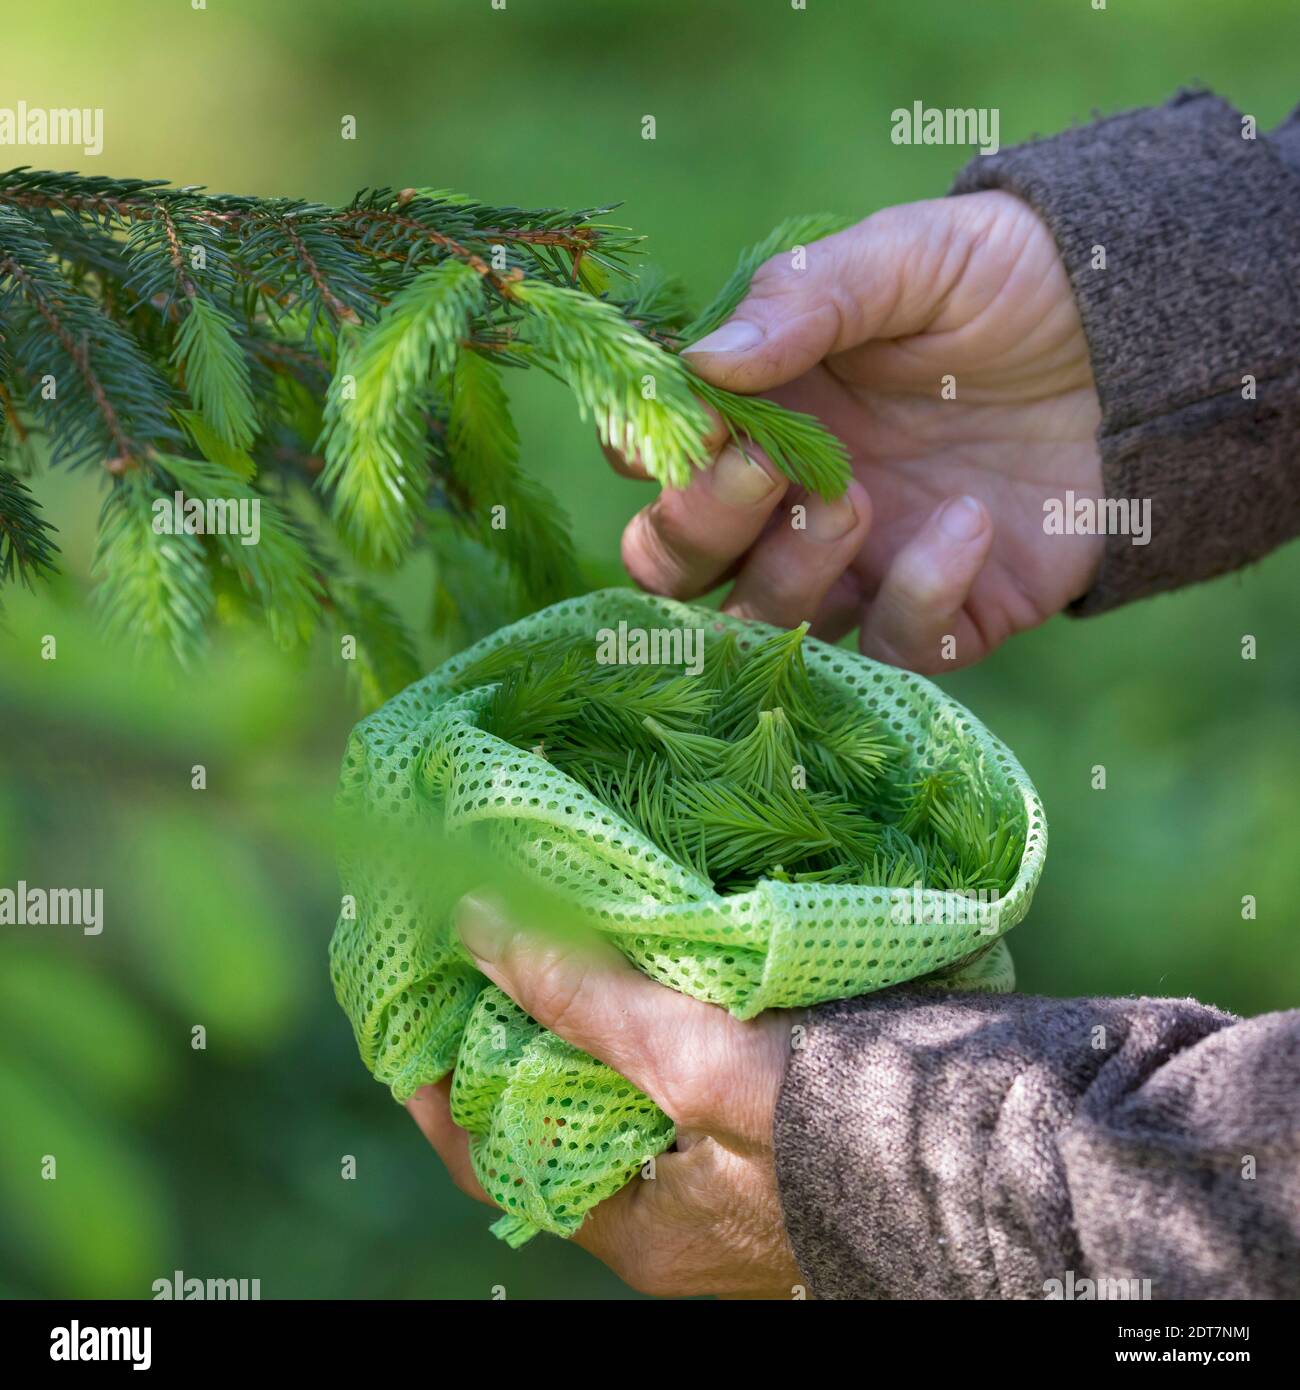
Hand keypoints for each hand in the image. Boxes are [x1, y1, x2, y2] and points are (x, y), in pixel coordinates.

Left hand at [407, 894, 802, 1298]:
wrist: (1000, 1154)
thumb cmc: (839, 1130)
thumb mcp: (694, 1066)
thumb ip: (586, 1002)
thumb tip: (476, 928)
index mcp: (640, 1225)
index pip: (496, 1157)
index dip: (439, 1086)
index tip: (406, 1008)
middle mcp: (674, 1203)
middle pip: (558, 1111)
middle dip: (517, 1030)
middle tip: (475, 941)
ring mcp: (724, 1162)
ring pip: (620, 1080)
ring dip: (586, 1009)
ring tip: (543, 925)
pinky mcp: (769, 1114)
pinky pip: (678, 1061)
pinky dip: (647, 1006)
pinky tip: (641, 943)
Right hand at [612, 190, 1104, 671]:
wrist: (1144, 336)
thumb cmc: (1010, 283)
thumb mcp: (908, 257)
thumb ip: (806, 300)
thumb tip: (706, 362)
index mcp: (766, 413)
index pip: (658, 467)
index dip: (646, 458)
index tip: (672, 430)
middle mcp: (792, 499)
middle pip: (681, 567)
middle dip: (696, 529)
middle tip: (758, 469)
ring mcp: (862, 563)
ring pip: (766, 625)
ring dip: (793, 570)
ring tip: (858, 498)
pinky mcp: (944, 611)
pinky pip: (893, 651)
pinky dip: (919, 598)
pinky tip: (971, 523)